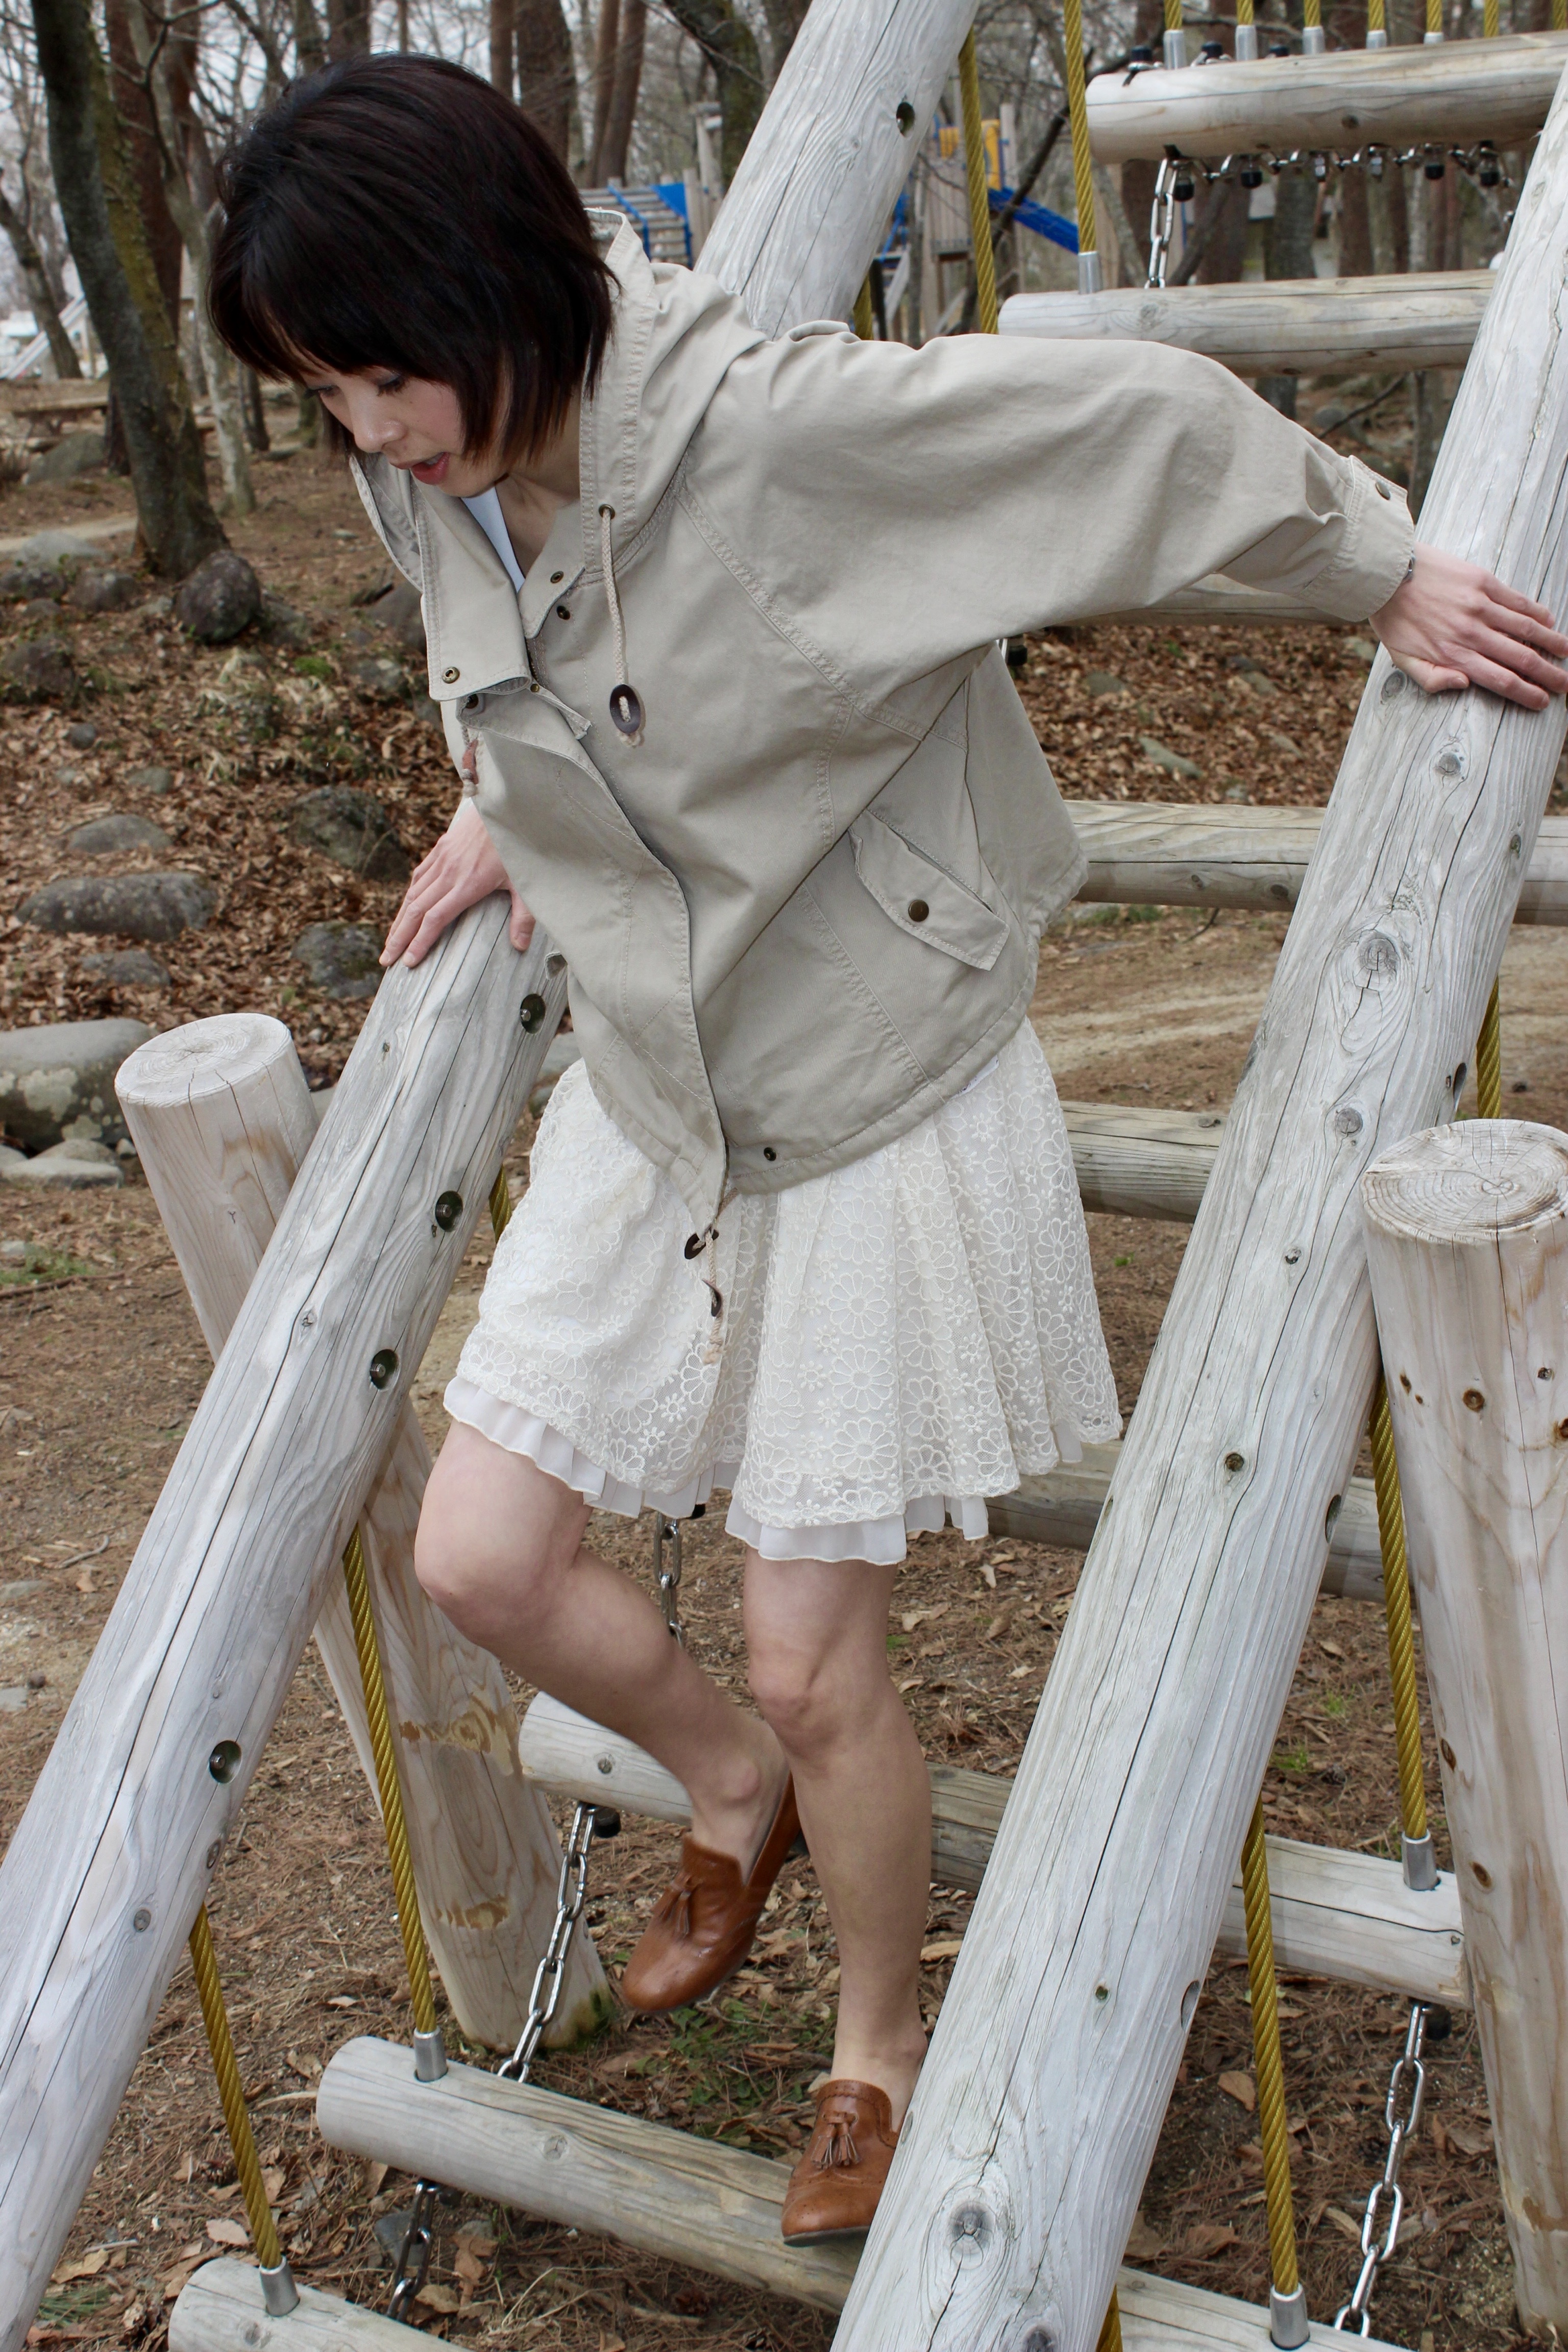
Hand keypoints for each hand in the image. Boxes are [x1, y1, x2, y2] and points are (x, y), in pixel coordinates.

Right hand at [381, 799, 535, 967]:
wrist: (506, 804)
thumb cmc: (519, 845)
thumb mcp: (526, 882)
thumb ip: (523, 916)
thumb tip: (520, 946)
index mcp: (468, 884)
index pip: (435, 919)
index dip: (420, 942)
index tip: (408, 961)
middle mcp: (449, 873)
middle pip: (416, 910)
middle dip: (399, 937)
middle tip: (386, 960)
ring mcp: (442, 859)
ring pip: (413, 894)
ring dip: (399, 920)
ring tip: (390, 941)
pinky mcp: (441, 848)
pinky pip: (419, 875)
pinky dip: (409, 895)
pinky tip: (405, 908)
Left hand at [1370, 545, 1567, 709]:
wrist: (1387, 574)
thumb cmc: (1394, 620)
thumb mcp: (1403, 660)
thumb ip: (1433, 680)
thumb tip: (1465, 685)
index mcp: (1454, 655)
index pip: (1500, 680)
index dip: (1526, 693)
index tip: (1542, 701)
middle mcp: (1472, 633)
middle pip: (1520, 658)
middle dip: (1547, 675)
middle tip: (1564, 685)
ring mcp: (1480, 606)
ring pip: (1526, 628)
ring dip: (1551, 643)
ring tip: (1566, 653)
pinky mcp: (1483, 582)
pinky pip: (1517, 600)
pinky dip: (1537, 612)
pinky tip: (1550, 622)